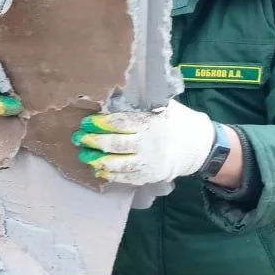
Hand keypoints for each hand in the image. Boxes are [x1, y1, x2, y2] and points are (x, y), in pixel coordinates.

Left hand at [72, 100, 216, 185]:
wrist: (197, 146)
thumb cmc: (175, 121)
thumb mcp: (162, 106)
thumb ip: (141, 104)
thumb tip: (114, 96)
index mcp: (151, 123)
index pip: (121, 123)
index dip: (101, 123)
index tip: (87, 122)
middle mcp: (149, 144)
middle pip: (116, 144)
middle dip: (94, 142)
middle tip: (78, 138)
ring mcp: (148, 162)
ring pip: (118, 164)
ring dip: (97, 160)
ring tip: (83, 155)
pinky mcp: (148, 176)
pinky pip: (125, 177)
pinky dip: (109, 175)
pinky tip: (97, 169)